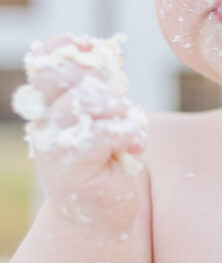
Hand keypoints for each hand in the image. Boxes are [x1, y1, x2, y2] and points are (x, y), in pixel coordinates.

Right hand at [12, 33, 147, 228]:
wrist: (103, 217)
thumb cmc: (107, 163)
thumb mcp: (103, 117)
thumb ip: (101, 87)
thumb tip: (108, 50)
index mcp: (50, 106)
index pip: (44, 62)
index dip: (66, 47)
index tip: (91, 46)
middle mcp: (45, 124)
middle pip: (59, 76)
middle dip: (95, 80)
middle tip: (117, 103)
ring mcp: (53, 147)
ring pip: (83, 102)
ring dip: (116, 109)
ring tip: (129, 128)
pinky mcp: (71, 169)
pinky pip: (103, 132)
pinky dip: (128, 133)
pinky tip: (136, 146)